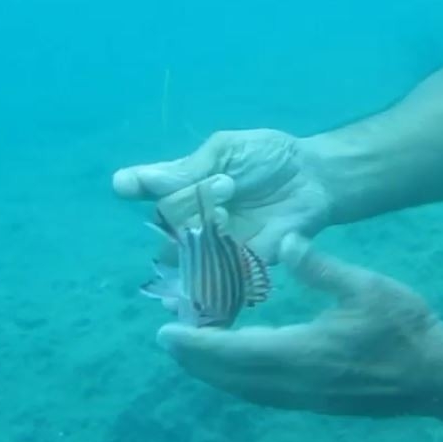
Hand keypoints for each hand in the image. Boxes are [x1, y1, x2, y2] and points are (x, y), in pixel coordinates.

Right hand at [112, 129, 333, 262]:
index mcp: (185, 183)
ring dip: (195, 248)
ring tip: (215, 231)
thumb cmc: (268, 157)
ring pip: (188, 255)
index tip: (127, 186)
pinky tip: (204, 291)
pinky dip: (212, 284)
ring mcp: (216, 242)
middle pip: (169, 222)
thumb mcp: (227, 150)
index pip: (149, 187)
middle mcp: (193, 216)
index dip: (136, 186)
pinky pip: (221, 277)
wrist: (315, 177)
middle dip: (187, 207)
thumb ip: (189, 169)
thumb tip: (135, 179)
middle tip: (225, 188)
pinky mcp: (243, 262)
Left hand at [157, 234, 442, 417]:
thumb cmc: (403, 326)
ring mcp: (305, 396)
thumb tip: (283, 239)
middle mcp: (295, 382)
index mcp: (302, 352)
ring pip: (246, 388)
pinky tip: (238, 365)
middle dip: (196, 359)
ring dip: (215, 371)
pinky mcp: (316, 401)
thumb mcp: (364, 286)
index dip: (196, 343)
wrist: (436, 375)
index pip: (234, 351)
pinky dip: (240, 379)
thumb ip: (319, 267)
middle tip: (168, 338)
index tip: (166, 332)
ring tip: (193, 351)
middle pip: (231, 376)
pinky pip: (265, 393)